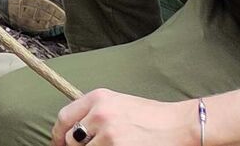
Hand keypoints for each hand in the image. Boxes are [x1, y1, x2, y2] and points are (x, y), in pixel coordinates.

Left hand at [50, 90, 199, 145]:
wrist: (181, 125)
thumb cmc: (152, 116)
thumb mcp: (119, 103)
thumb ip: (95, 112)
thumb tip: (74, 131)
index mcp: (98, 98)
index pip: (64, 118)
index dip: (58, 135)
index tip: (58, 144)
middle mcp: (100, 114)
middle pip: (71, 139)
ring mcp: (109, 135)